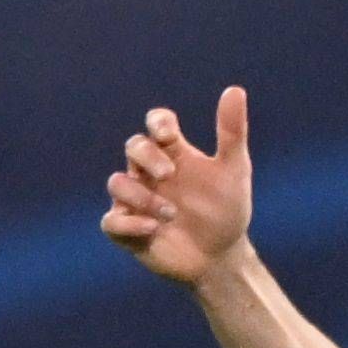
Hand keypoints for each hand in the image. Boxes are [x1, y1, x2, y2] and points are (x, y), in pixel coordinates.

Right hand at [101, 86, 253, 287]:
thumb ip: (231, 133)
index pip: (156, 124)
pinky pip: (111, 221)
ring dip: (141, 195)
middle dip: (147, 156)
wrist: (222, 257)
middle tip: (169, 174)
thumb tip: (235, 89)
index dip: (157, 123)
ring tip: (171, 213)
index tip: (169, 135)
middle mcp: (150, 173)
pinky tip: (153, 228)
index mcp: (174, 154)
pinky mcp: (129, 229)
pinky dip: (129, 223)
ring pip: (117, 183)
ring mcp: (137, 200)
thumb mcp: (234, 171)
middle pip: (133, 147)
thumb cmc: (226, 210)